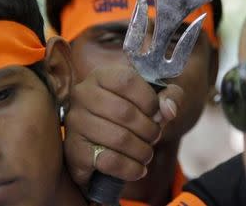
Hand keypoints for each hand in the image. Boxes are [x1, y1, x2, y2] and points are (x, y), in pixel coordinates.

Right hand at [63, 65, 183, 188]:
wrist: (106, 139)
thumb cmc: (133, 113)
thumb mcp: (155, 97)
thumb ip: (171, 95)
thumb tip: (168, 110)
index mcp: (101, 76)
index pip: (127, 81)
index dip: (149, 100)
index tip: (157, 113)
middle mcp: (83, 94)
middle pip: (125, 113)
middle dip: (149, 130)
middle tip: (155, 137)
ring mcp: (75, 122)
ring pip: (119, 139)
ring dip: (143, 151)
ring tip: (147, 153)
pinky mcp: (74, 150)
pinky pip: (109, 161)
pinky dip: (131, 169)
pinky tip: (138, 169)